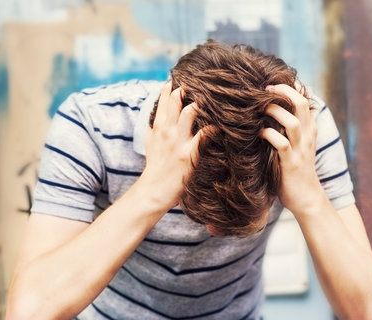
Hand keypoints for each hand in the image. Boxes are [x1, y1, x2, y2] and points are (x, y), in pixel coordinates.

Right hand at [140, 81, 203, 208]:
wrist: (152, 192)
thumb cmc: (154, 168)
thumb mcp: (149, 144)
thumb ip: (153, 128)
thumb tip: (155, 117)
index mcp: (158, 127)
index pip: (164, 99)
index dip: (173, 86)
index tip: (182, 76)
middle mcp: (167, 130)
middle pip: (177, 99)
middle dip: (189, 89)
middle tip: (204, 82)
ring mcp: (178, 141)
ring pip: (190, 111)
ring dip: (202, 104)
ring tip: (215, 99)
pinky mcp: (188, 154)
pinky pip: (204, 134)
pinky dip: (214, 127)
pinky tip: (222, 125)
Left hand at [261, 84, 324, 215]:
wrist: (307, 199)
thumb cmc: (295, 172)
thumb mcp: (295, 147)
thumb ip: (287, 131)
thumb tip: (267, 115)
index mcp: (308, 130)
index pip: (304, 100)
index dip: (290, 88)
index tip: (272, 83)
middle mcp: (307, 136)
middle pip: (301, 103)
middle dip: (282, 91)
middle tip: (264, 88)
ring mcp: (300, 149)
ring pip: (292, 121)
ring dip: (274, 111)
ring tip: (259, 107)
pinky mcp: (291, 163)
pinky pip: (281, 144)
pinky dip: (268, 135)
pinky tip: (258, 133)